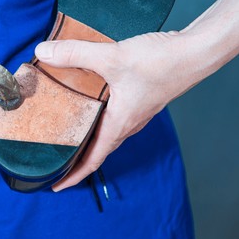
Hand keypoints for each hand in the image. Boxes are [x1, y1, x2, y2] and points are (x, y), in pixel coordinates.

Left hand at [35, 32, 195, 190]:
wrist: (194, 53)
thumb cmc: (161, 63)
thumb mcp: (113, 58)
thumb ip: (76, 54)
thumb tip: (44, 52)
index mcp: (119, 125)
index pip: (92, 160)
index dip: (73, 176)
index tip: (56, 186)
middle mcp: (127, 124)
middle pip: (98, 151)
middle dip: (77, 161)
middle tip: (55, 162)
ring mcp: (134, 114)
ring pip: (106, 135)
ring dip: (87, 141)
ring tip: (68, 138)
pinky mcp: (138, 101)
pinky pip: (114, 119)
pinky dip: (98, 122)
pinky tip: (89, 107)